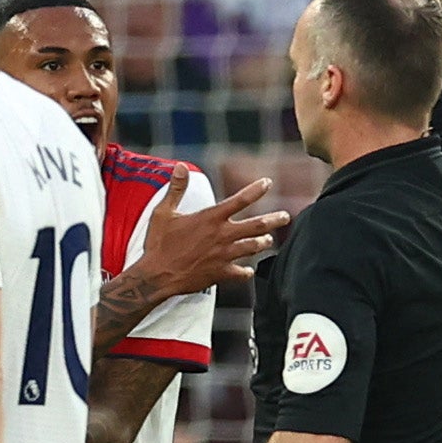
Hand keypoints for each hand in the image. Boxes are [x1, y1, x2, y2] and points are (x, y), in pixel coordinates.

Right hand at [129, 173, 283, 298]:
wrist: (156, 276)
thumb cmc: (158, 244)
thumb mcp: (163, 212)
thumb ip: (176, 189)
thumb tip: (179, 166)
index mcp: (211, 218)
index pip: (240, 200)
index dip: (256, 189)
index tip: (267, 182)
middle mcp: (222, 235)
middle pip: (257, 225)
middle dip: (274, 220)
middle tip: (285, 216)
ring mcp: (223, 255)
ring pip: (252, 247)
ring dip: (262, 243)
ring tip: (268, 241)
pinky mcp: (220, 273)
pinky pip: (240, 273)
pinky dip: (246, 272)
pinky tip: (249, 271)